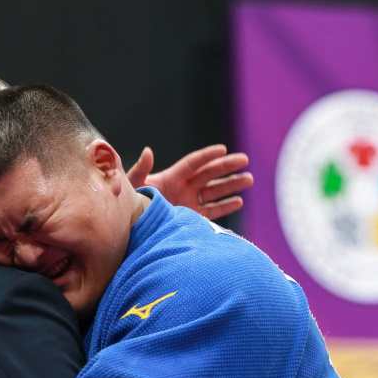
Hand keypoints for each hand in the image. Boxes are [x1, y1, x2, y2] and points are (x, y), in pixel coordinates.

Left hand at [125, 144, 253, 219]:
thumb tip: (148, 151)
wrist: (132, 228)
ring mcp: (189, 202)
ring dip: (232, 185)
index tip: (223, 149)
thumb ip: (140, 170)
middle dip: (227, 166)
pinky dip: (225, 207)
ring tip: (249, 179)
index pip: (194, 163)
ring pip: (215, 191)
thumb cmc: (129, 205)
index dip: (208, 155)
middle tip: (244, 159)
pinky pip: (212, 211)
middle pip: (209, 174)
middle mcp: (184, 188)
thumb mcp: (133, 186)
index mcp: (171, 177)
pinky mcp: (192, 218)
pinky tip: (239, 201)